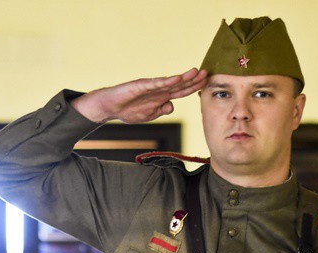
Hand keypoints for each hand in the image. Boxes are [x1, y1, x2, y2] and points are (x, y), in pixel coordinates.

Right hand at [72, 68, 208, 123]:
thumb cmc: (128, 110)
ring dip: (183, 78)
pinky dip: (166, 81)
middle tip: (208, 73)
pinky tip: (176, 78)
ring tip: (196, 72)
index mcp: (161, 98)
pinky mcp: (140, 86)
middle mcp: (158, 90)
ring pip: (170, 82)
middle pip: (179, 85)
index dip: (194, 88)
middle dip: (194, 80)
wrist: (109, 107)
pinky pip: (156, 84)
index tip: (207, 84)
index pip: (181, 92)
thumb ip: (161, 110)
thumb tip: (172, 106)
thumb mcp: (149, 115)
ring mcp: (150, 87)